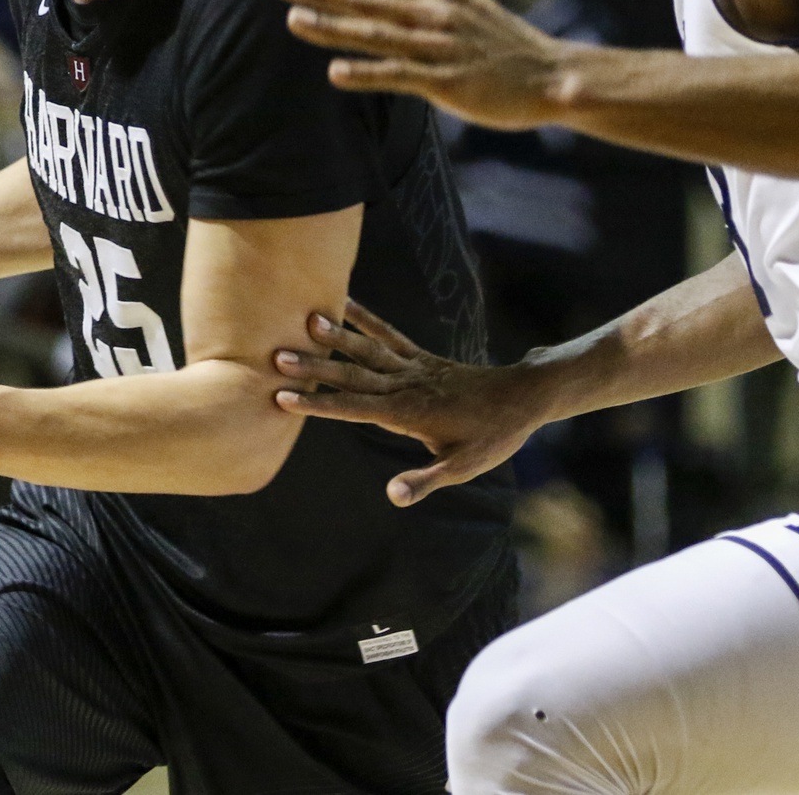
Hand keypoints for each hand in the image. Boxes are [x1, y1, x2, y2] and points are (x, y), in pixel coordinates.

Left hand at [272, 0, 571, 131]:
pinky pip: (398, 77)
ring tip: (293, 18)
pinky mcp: (448, 83)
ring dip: (331, 25)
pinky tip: (333, 74)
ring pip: (375, 34)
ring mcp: (441, 48)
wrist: (553, 77)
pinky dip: (366, 73)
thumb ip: (428, 3)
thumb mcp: (468, 11)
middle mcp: (437, 13)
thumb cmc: (505, 48)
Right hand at [274, 300, 546, 505]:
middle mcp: (406, 385)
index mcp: (408, 413)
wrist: (523, 398)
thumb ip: (425, 480)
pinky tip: (346, 302)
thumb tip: (393, 496)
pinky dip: (367, 318)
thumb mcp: (462, 468)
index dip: (318, 403)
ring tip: (305, 320)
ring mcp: (413, 367)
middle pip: (352, 375)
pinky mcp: (422, 357)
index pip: (354, 409)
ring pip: (367, 350)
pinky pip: (390, 334)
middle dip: (314, 367)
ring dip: (336, 336)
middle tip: (275, 356)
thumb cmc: (492, 437)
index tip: (283, 397)